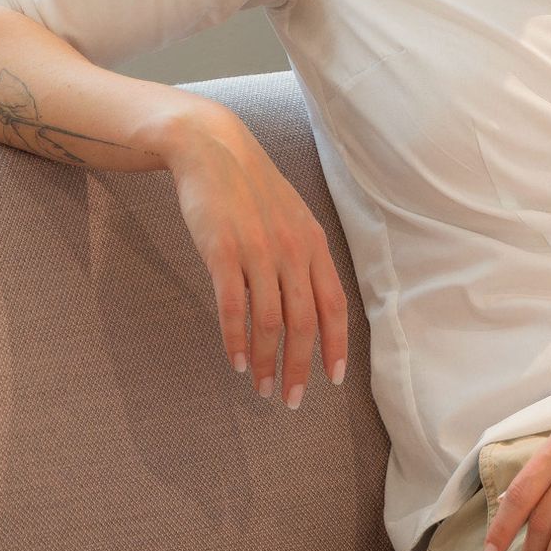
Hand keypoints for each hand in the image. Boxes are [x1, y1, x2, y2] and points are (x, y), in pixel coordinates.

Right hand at [156, 97, 347, 406]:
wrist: (213, 150)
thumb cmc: (252, 189)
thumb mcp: (291, 218)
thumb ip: (302, 257)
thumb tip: (311, 304)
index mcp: (313, 242)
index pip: (334, 303)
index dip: (336, 344)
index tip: (334, 379)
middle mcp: (292, 249)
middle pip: (304, 321)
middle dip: (300, 366)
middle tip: (292, 400)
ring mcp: (258, 250)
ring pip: (270, 321)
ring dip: (266, 362)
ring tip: (261, 388)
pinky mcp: (223, 252)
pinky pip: (234, 307)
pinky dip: (237, 340)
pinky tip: (236, 362)